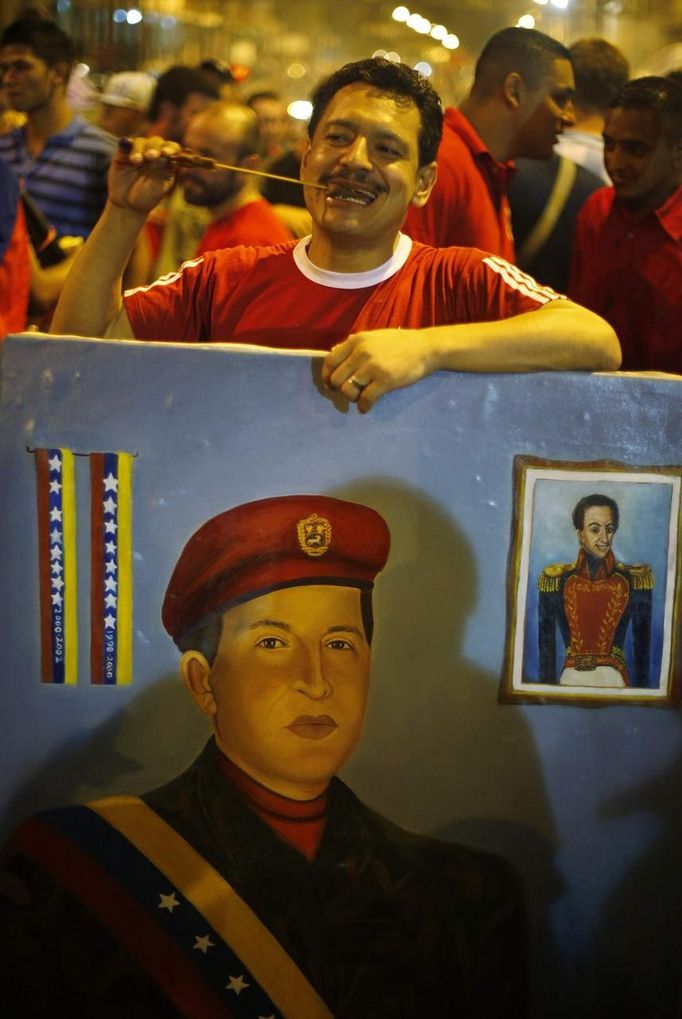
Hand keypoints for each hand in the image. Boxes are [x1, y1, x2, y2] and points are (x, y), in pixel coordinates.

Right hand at [108, 136, 181, 215]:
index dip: (171, 148)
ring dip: (139, 149)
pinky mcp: (123, 153)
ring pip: (140, 142)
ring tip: (136, 161)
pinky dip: (125, 142)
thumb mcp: (160, 187)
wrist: (128, 204)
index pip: (172, 148)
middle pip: (156, 142)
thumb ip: (166, 174)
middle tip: (151, 157)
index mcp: (166, 161)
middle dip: (154, 148)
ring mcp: (138, 151)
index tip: (167, 154)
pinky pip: (125, 143)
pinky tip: (125, 144)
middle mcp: (153, 153)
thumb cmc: (148, 197)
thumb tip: (172, 158)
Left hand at [322, 328, 437, 411]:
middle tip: (348, 393)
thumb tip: (333, 354)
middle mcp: (362, 353)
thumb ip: (354, 345)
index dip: (327, 376)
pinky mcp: (386, 380)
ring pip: (348, 390)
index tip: (330, 385)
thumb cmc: (399, 343)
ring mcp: (373, 367)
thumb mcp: (373, 337)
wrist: (425, 348)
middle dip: (339, 389)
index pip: (330, 361)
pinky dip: (363, 406)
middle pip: (336, 378)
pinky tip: (366, 408)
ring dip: (351, 398)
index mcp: (356, 341)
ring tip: (359, 398)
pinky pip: (366, 398)